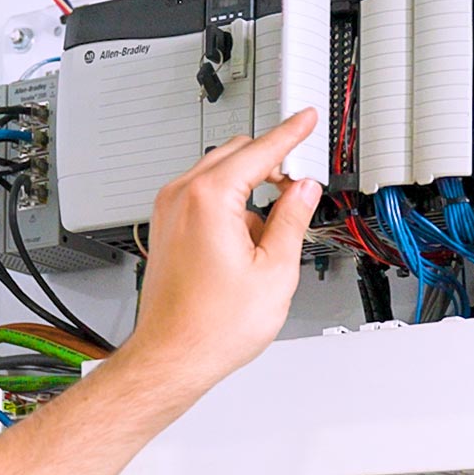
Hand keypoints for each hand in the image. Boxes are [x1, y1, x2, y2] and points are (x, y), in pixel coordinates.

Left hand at [122, 109, 321, 391]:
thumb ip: (293, 220)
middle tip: (301, 187)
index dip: (291, 133)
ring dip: (249, 190)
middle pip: (236, 155)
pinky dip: (229, 208)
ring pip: (219, 176)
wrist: (174, 355)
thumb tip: (304, 191)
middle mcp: (182, 197)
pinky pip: (203, 198)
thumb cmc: (213, 325)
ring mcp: (169, 212)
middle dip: (271, 165)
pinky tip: (245, 248)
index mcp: (210, 199)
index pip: (260, 150)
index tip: (306, 119)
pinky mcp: (166, 228)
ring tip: (271, 238)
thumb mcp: (275, 270)